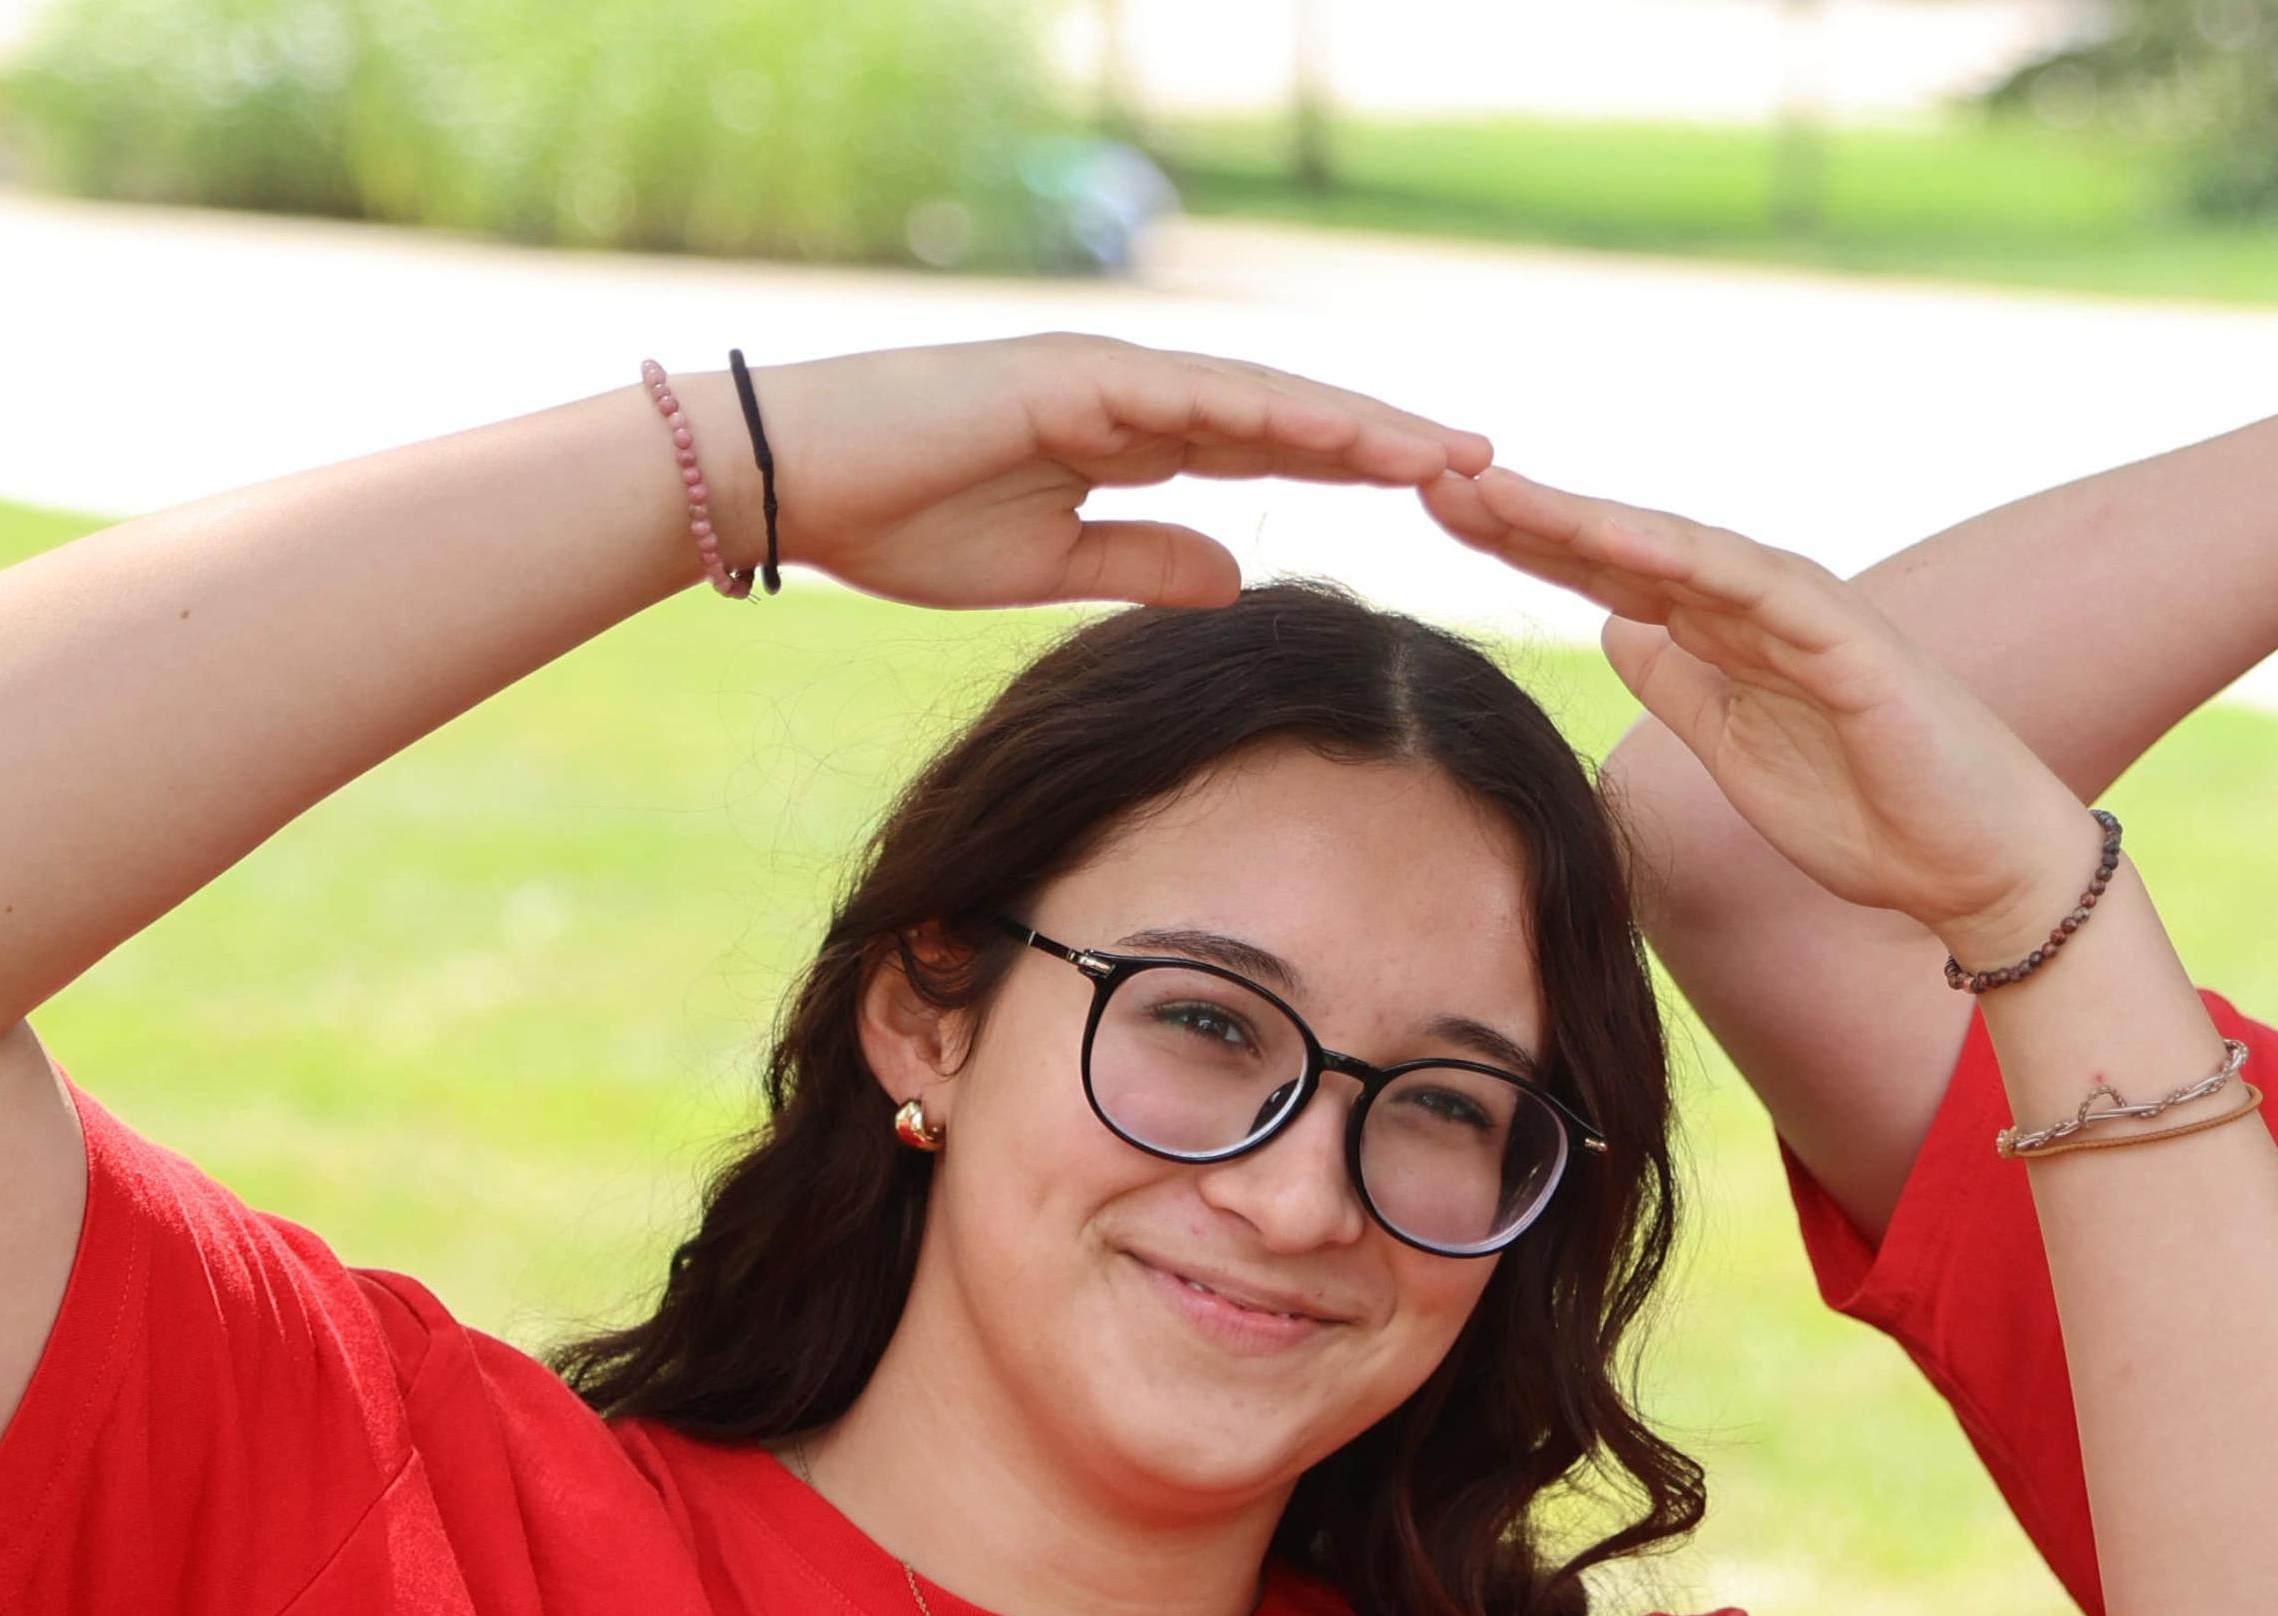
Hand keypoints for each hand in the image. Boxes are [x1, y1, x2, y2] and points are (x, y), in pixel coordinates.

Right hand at [713, 336, 1487, 609]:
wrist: (790, 484)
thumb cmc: (895, 524)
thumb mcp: (1046, 565)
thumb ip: (1142, 561)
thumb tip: (1233, 576)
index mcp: (1127, 437)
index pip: (1265, 446)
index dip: (1349, 464)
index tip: (1436, 491)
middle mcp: (1131, 395)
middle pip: (1286, 415)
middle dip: (1383, 438)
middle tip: (1487, 460)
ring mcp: (1105, 378)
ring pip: (1260, 399)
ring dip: (1355, 423)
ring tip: (1447, 448)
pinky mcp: (1073, 379)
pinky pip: (1195, 398)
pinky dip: (1276, 414)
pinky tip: (1345, 435)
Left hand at [1426, 468, 2092, 952]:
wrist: (1978, 863)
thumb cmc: (1872, 815)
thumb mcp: (1738, 753)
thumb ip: (1683, 685)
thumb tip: (1617, 625)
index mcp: (1723, 635)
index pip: (1604, 575)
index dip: (1520, 546)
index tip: (1432, 522)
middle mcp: (1755, 603)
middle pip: (1619, 544)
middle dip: (1523, 512)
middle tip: (1421, 475)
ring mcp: (1800, 610)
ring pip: (1670, 547)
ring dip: (1578, 516)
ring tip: (1488, 490)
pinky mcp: (1845, 637)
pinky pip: (1747, 584)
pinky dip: (1677, 553)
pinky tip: (1605, 535)